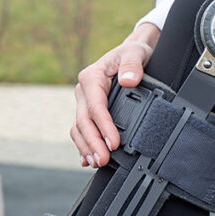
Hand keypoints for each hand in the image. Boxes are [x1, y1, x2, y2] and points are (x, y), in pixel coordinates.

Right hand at [71, 24, 159, 167]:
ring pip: (79, 128)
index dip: (103, 127)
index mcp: (91, 77)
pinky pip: (81, 129)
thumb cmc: (134, 52)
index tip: (113, 143)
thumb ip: (133, 65)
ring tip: (96, 163)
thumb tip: (128, 81)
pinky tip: (87, 159)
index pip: (95, 107)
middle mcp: (83, 91)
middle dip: (93, 143)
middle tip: (103, 160)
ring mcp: (84, 101)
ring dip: (86, 147)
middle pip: (84, 121)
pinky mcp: (88, 110)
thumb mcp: (136, 52)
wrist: (132, 52)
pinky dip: (83, 145)